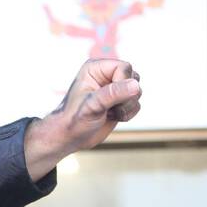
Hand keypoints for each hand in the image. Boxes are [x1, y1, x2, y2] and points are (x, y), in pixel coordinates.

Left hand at [23, 59, 142, 181]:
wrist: (69, 138)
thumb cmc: (74, 120)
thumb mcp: (92, 106)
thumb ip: (112, 94)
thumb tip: (135, 85)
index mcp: (96, 68)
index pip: (124, 68)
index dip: (122, 84)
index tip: (108, 99)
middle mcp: (106, 75)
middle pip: (134, 78)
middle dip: (126, 97)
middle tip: (108, 108)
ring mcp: (114, 88)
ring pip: (137, 92)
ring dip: (126, 107)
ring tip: (107, 113)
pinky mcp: (120, 101)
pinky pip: (136, 104)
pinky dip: (127, 114)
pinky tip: (111, 117)